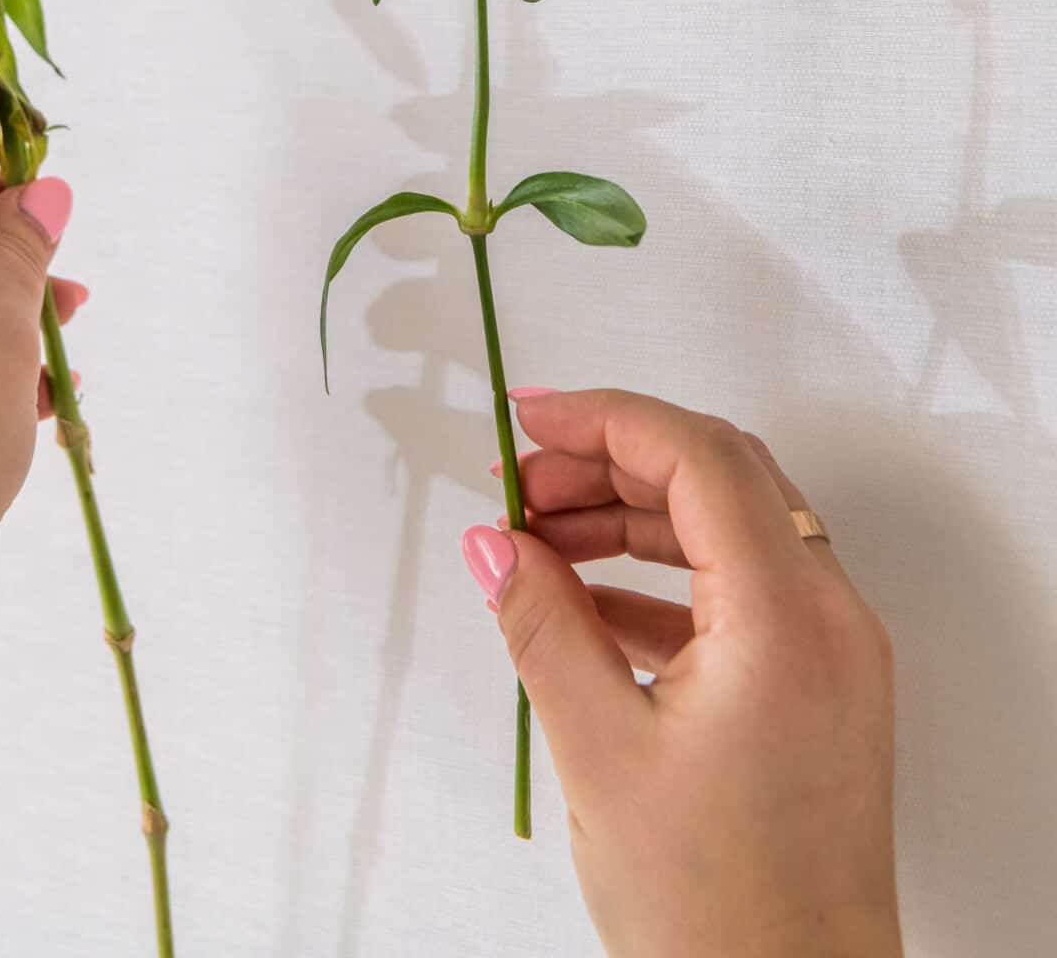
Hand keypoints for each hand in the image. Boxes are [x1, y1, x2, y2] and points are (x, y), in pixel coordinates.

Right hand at [462, 389, 900, 957]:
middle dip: (612, 462)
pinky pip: (744, 592)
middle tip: (519, 486)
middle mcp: (830, 618)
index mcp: (787, 618)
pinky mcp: (821, 692)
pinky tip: (586, 605)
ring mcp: (836, 655)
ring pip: (732, 529)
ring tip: (539, 541)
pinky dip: (665, 578)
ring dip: (633, 518)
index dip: (606, 419)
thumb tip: (492, 539)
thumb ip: (542, 627)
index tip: (526, 419)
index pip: (698, 458)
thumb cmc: (714, 910)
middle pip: (720, 478)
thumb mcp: (600, 755)